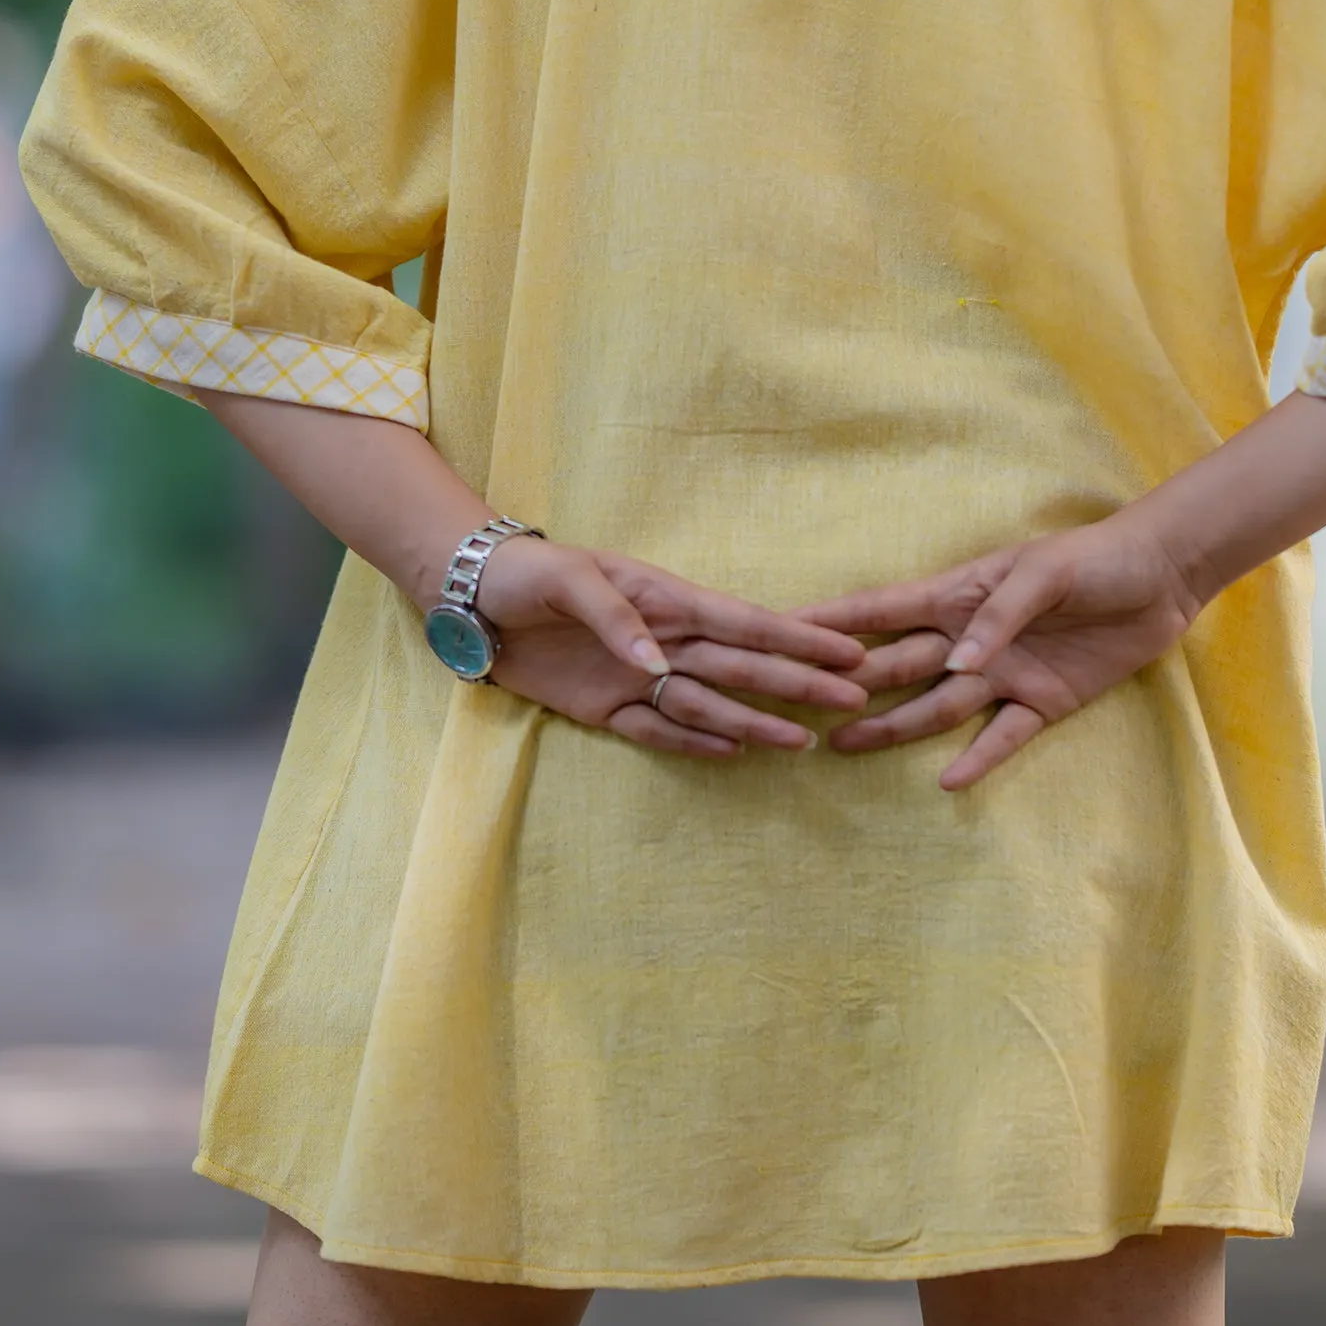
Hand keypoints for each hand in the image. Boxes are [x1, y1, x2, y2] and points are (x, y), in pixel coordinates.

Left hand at [473, 535, 869, 760]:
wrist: (472, 599)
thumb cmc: (526, 573)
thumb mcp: (568, 578)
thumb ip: (616, 618)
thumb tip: (659, 664)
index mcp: (665, 598)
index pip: (745, 622)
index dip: (797, 639)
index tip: (848, 652)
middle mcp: (664, 639)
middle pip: (742, 666)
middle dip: (798, 683)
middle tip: (853, 700)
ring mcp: (637, 677)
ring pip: (710, 705)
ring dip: (756, 722)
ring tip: (805, 742)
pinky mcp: (605, 708)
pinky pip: (659, 731)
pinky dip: (694, 744)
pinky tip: (736, 752)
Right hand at [807, 509, 1203, 789]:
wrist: (1162, 577)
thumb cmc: (1096, 557)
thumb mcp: (1044, 572)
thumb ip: (998, 615)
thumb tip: (956, 663)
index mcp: (960, 594)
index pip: (883, 609)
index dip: (832, 620)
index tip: (779, 628)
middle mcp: (970, 639)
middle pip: (898, 665)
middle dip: (848, 683)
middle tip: (797, 707)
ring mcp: (1003, 674)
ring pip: (936, 706)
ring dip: (894, 725)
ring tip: (846, 746)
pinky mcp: (1042, 704)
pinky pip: (1002, 738)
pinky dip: (978, 760)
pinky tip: (947, 783)